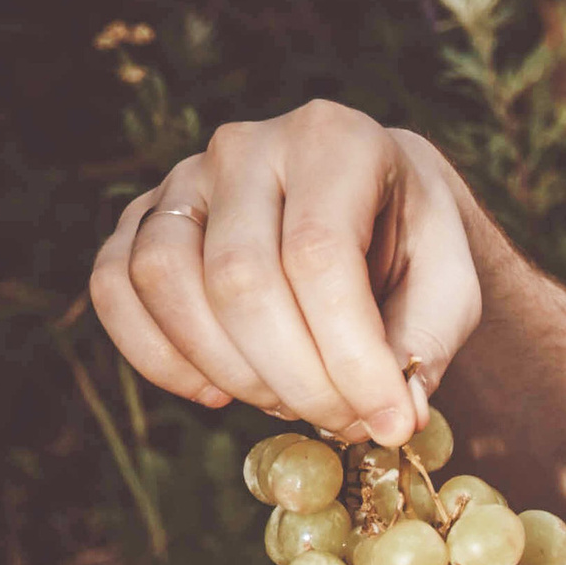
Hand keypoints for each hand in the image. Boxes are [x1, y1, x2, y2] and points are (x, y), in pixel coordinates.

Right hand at [89, 101, 483, 446]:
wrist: (373, 208)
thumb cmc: (413, 247)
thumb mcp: (451, 288)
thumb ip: (425, 346)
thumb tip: (392, 414)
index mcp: (334, 140)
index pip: (319, 256)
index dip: (350, 357)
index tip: (387, 424)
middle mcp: (247, 146)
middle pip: (240, 278)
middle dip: (295, 378)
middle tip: (343, 423)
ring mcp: (184, 177)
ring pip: (165, 280)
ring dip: (228, 372)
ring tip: (290, 403)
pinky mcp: (143, 219)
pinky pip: (115, 287)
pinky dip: (155, 357)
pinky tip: (216, 392)